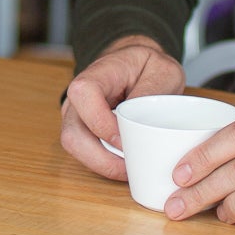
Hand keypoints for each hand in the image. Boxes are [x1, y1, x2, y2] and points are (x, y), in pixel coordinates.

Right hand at [60, 36, 184, 180]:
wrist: (136, 65)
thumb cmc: (148, 66)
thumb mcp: (163, 70)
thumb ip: (152, 91)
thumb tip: (140, 123)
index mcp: (97, 74)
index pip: (83, 94)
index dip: (99, 121)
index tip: (123, 138)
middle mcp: (78, 97)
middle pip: (72, 132)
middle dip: (100, 158)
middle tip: (130, 166)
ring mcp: (76, 116)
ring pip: (75, 147)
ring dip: (102, 164)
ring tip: (130, 169)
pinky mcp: (82, 131)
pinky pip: (85, 153)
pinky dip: (103, 164)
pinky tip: (125, 166)